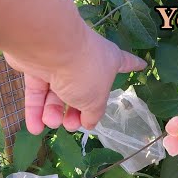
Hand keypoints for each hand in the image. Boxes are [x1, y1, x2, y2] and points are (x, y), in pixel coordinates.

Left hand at [4, 28, 146, 134]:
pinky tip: (35, 128)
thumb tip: (88, 121)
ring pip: (57, 94)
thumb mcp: (96, 99)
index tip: (143, 64)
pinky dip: (35, 110)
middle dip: (76, 111)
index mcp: (109, 61)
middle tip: (71, 124)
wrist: (48, 48)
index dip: (134, 65)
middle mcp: (86, 61)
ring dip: (53, 113)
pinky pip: (37, 92)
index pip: (127, 63)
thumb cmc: (83, 71)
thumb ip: (93, 113)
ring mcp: (60, 62)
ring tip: (52, 122)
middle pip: (83, 89)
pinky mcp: (36, 67)